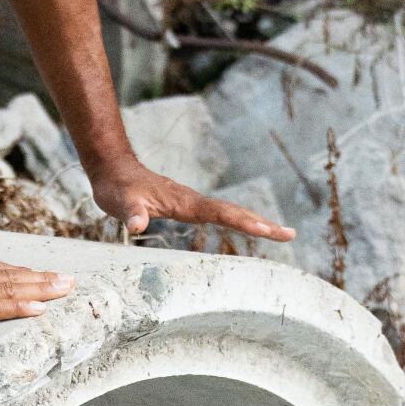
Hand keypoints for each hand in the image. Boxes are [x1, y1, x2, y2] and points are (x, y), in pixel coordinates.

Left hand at [88, 159, 292, 244]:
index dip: (242, 222)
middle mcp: (194, 201)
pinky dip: (241, 221)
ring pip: (232, 213)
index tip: (265, 230)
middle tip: (291, 235)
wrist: (113, 169)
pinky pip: (222, 215)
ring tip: (283, 233)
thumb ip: (132, 214)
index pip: (220, 213)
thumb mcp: (121, 202)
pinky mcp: (189, 206)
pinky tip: (251, 227)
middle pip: (236, 212)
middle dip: (264, 224)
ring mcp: (193, 203)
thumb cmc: (118, 187)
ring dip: (258, 222)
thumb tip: (137, 227)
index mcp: (184, 201)